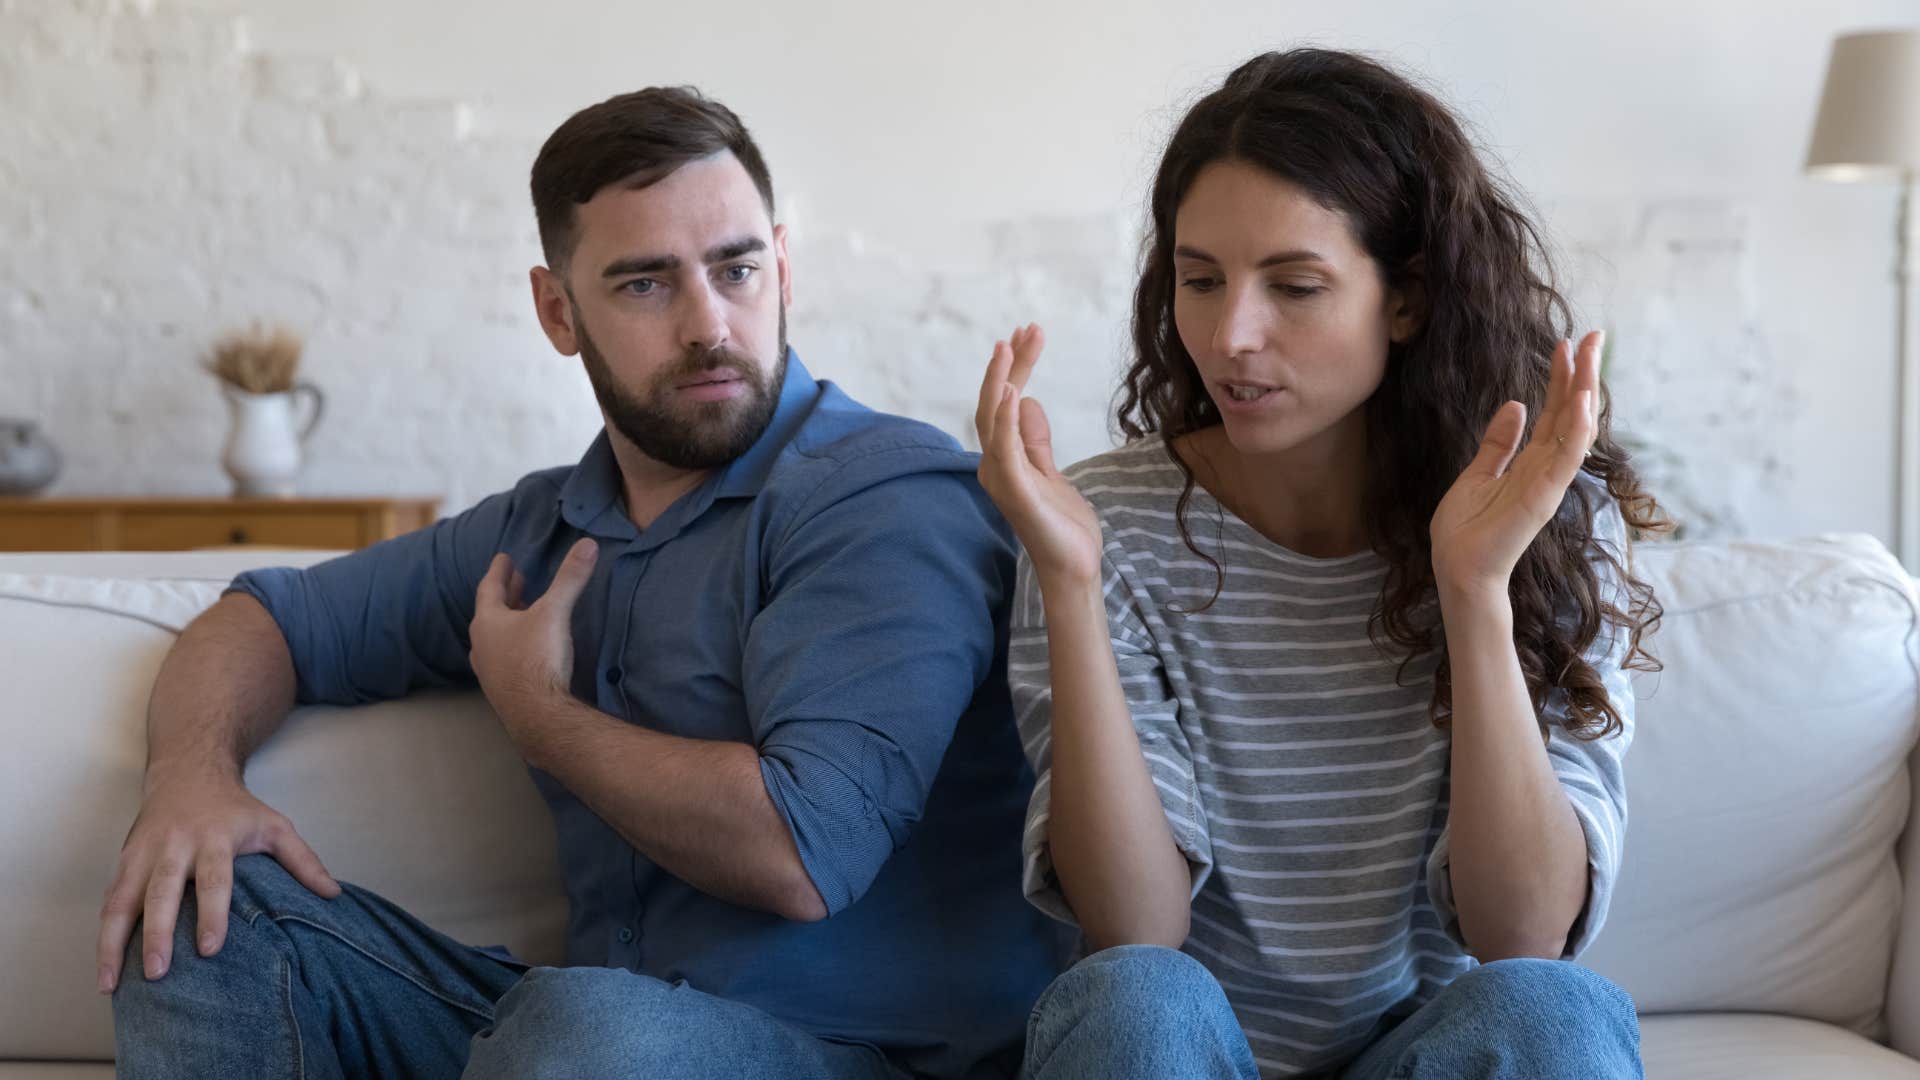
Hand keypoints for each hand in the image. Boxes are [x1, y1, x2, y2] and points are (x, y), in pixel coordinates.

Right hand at [97, 766, 338, 992]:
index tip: (211, 948)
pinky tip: (104, 964)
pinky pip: (110, 899)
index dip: (213, 913)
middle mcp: (175, 846)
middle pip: (163, 891)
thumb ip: (303, 861)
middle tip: (158, 972)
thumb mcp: (275, 826)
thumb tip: (333, 895)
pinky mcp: (125, 859)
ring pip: (123, 899)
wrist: (189, 771)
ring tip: (110, 983)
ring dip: (113, 942)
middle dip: (158, 933)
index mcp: (215, 838)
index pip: (215, 879)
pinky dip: (104, 931)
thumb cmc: (237, 808)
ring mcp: (145, 853)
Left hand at [469, 538, 596, 735]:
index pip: (489, 588)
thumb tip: (588, 544)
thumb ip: (570, 578)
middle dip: (506, 594)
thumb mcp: (555, 612)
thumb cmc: (538, 659)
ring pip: (496, 638)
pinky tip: (527, 651)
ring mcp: (489, 671)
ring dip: (509, 622)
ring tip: (523, 612)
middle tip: (516, 580)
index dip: (499, 571)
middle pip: (491, 613)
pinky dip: (514, 646)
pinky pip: (504, 659)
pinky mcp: (502, 690)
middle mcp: (482, 645)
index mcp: (488, 622)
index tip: (504, 557)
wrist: (536, 715)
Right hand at [974, 324, 1102, 585]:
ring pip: (992, 419)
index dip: (1013, 369)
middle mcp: (993, 466)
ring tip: (1010, 345)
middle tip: (1026, 329)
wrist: (1074, 567)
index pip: (1003, 405)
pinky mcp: (1015, 492)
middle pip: (996, 404)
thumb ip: (1035, 440)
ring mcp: (1001, 478)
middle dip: (1010, 364)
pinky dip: (1007, 419)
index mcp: (1002, 459)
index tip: (1027, 335)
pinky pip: (1006, 450)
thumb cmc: (1062, 525)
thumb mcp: (1051, 471)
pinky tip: (1016, 392)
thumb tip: (1028, 400)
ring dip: (1001, 380)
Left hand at [1429, 331, 1602, 597]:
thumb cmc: (1466, 530)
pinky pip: (1566, 458)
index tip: (1567, 344)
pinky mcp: (1543, 497)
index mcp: (1530, 461)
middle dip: (1583, 374)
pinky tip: (1582, 400)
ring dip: (1585, 392)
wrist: (1458, 568)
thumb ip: (1498, 443)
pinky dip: (1576, 429)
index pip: (1553, 412)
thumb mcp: (1477, 474)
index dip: (1561, 378)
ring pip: (1576, 429)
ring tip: (1590, 356)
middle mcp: (1545, 468)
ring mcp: (1548, 482)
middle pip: (1571, 413)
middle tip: (1594, 336)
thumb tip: (1516, 405)